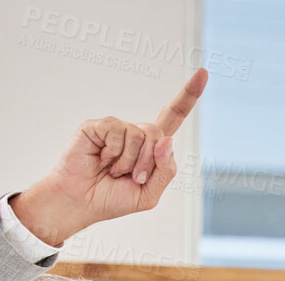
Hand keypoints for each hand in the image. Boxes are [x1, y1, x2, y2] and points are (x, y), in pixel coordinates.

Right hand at [10, 68, 207, 245]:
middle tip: (132, 178)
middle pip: (159, 133)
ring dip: (129, 161)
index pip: (173, 117)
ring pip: (139, 134)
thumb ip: (165, 170)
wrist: (81, 203)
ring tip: (112, 171)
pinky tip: (101, 159)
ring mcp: (116, 128)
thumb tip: (167, 140)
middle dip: (149, 162)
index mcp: (152, 148)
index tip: (204, 72)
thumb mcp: (149, 194)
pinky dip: (112, 152)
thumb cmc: (112, 199)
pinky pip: (117, 131)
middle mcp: (135, 133)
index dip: (188, 95)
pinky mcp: (97, 126)